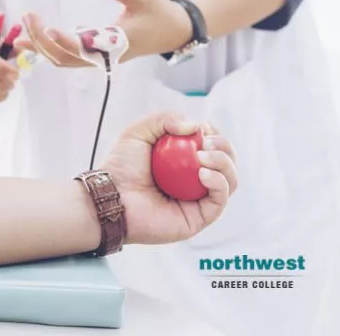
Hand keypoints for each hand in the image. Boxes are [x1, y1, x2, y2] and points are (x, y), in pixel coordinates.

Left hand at [15, 0, 192, 64]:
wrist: (171, 32)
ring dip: (41, 48)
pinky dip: (48, 49)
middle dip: (43, 42)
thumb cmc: (159, 15)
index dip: (66, 41)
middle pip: (65, 57)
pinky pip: (66, 56)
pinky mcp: (93, 55)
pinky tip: (32, 40)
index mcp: (115, 45)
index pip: (85, 48)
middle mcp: (102, 56)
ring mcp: (96, 58)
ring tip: (19, 35)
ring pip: (62, 60)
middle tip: (27, 19)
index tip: (49, 28)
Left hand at [103, 112, 237, 243]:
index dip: (215, 135)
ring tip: (202, 156)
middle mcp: (194, 181)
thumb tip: (196, 126)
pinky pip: (220, 200)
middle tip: (205, 142)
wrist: (109, 197)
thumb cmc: (120, 167)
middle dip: (225, 147)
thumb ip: (165, 119)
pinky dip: (219, 183)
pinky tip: (203, 173)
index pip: (214, 146)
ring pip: (230, 181)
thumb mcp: (138, 132)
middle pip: (228, 163)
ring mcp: (197, 200)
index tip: (203, 129)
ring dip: (224, 163)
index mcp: (184, 162)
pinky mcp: (198, 218)